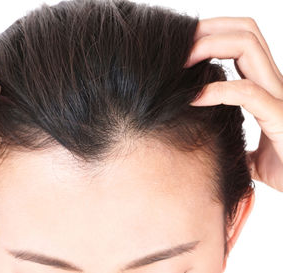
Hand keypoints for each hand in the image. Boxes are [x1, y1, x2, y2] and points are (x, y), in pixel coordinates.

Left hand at [185, 17, 282, 191]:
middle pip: (245, 32)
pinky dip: (216, 90)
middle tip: (177, 46)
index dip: (212, 35)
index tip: (181, 49)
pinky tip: (194, 99)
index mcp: (265, 87)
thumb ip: (230, 139)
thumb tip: (208, 142)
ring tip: (181, 63)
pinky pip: (247, 92)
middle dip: (207, 30)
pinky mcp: (280, 118)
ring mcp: (279, 97)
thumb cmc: (281, 169)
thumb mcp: (247, 148)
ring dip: (208, 47)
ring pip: (248, 47)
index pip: (243, 41)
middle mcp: (274, 84)